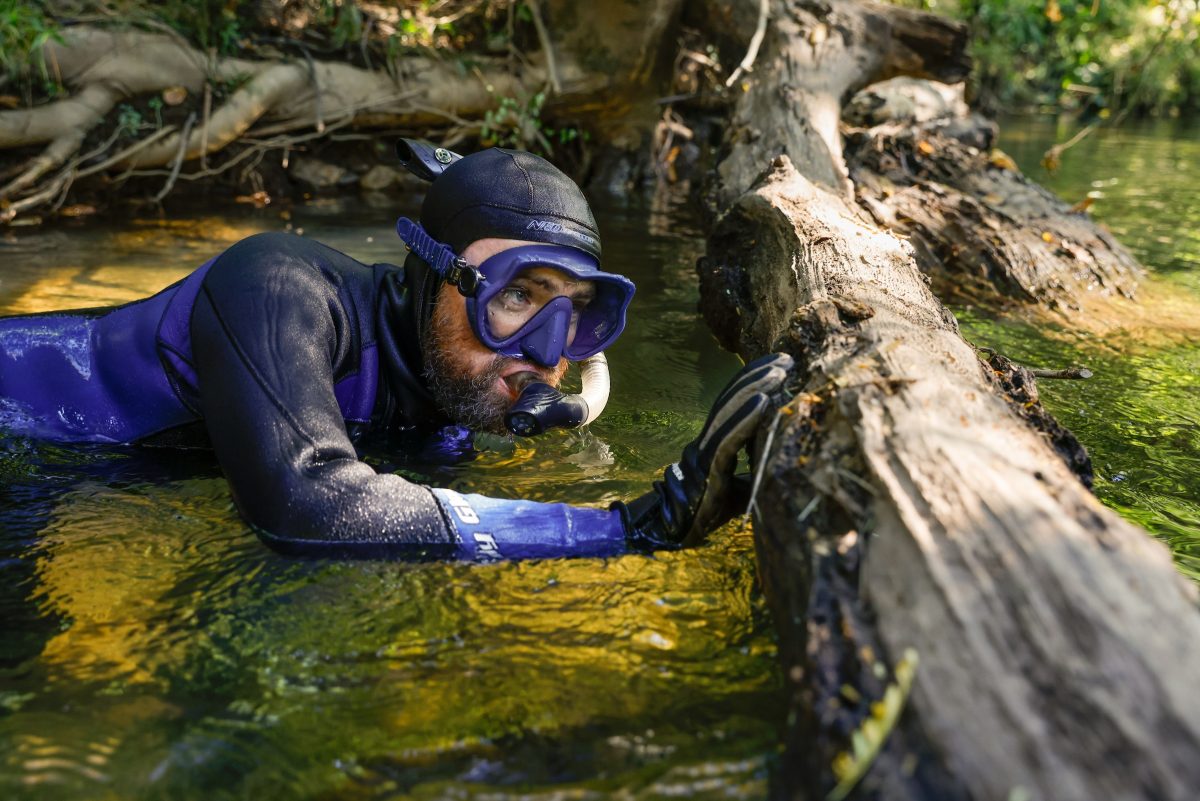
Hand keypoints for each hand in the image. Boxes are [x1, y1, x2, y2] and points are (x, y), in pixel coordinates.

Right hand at [616, 352, 793, 549]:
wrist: (675, 534)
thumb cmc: (711, 510)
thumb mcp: (741, 485)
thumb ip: (756, 465)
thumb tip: (785, 452)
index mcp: (713, 443)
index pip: (731, 403)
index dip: (751, 380)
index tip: (777, 363)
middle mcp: (706, 442)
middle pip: (731, 400)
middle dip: (758, 376)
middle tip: (786, 360)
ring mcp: (705, 455)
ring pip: (729, 414)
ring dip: (755, 389)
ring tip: (780, 372)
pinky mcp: (709, 472)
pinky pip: (729, 440)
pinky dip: (746, 419)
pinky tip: (764, 401)